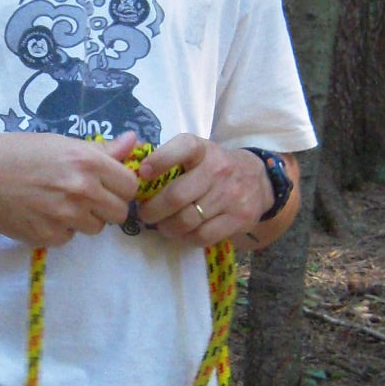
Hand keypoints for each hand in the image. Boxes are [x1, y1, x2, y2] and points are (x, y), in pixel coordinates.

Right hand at [0, 130, 140, 247]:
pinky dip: (58, 230)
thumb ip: (101, 150)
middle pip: (119, 212)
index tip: (105, 185)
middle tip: (81, 196)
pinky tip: (39, 213)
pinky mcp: (48, 236)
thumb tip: (134, 142)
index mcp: (87, 161)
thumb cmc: (16, 152)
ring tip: (55, 203)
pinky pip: (68, 238)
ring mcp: (65, 216)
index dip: (119, 186)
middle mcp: (81, 189)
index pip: (130, 186)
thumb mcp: (60, 144)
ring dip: (82, 219)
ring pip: (95, 228)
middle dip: (104, 207)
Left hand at [133, 134, 274, 248]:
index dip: (160, 160)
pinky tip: (183, 233)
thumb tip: (127, 162)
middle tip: (145, 215)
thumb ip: (165, 157)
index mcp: (203, 150)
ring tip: (162, 225)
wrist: (258, 180)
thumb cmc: (213, 168)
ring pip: (187, 220)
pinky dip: (186, 238)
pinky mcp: (239, 218)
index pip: (183, 147)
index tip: (143, 173)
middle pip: (176, 196)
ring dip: (167, 227)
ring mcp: (230, 195)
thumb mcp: (196, 154)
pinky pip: (202, 236)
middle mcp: (218, 169)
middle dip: (152, 210)